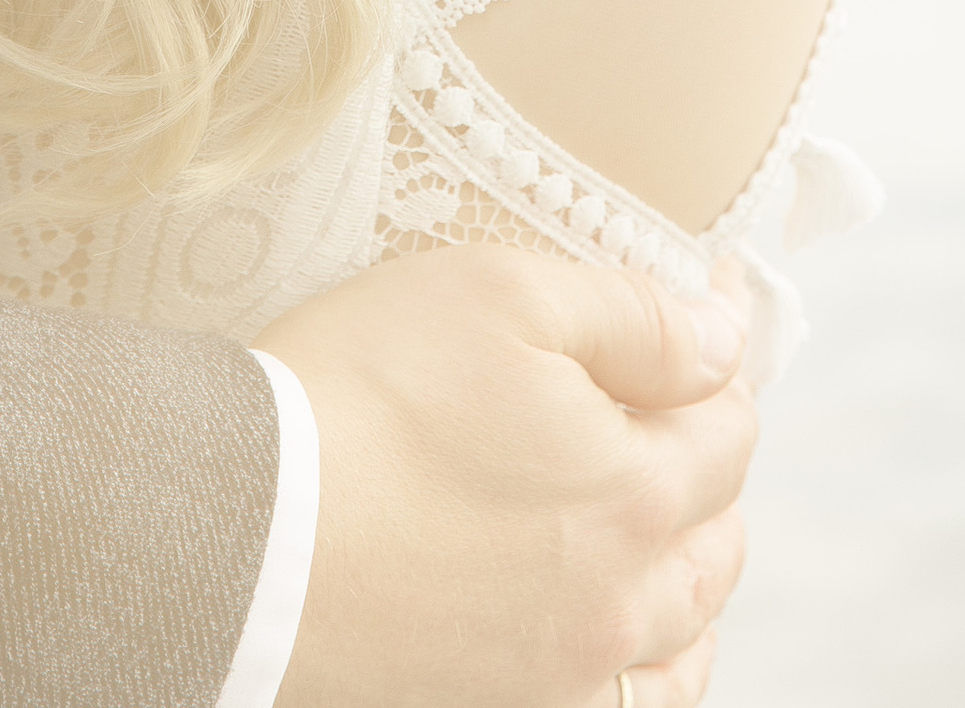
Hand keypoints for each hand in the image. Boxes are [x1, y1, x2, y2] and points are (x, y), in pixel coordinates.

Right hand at [262, 247, 753, 707]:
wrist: (237, 536)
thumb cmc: (360, 396)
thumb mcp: (501, 296)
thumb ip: (635, 318)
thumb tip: (728, 339)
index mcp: (636, 490)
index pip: (727, 426)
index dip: (717, 360)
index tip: (704, 313)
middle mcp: (622, 603)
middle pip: (717, 537)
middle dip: (710, 467)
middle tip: (679, 412)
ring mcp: (565, 679)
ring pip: (684, 638)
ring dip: (691, 574)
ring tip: (669, 528)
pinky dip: (648, 670)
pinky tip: (626, 638)